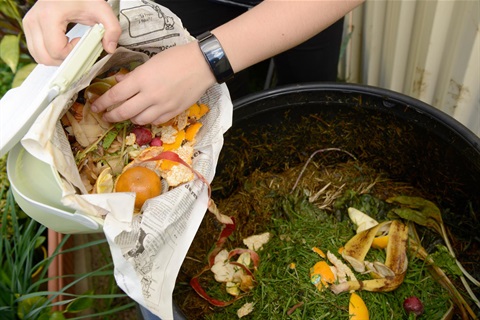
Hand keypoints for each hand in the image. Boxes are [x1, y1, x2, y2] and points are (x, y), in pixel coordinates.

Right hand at [23, 0, 121, 64]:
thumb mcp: (102, 10)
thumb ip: (112, 29)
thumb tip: (110, 48)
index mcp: (50, 16)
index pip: (56, 50)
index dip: (72, 53)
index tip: (81, 41)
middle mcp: (35, 21)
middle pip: (46, 57)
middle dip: (65, 60)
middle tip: (78, 48)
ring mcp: (29, 24)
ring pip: (39, 57)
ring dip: (57, 58)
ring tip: (71, 47)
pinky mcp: (29, 27)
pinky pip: (37, 50)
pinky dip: (50, 54)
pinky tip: (63, 45)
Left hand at [91, 41, 216, 124]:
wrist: (202, 65)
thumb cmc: (176, 58)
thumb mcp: (150, 62)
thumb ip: (133, 76)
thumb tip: (119, 83)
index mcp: (142, 79)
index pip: (115, 96)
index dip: (102, 103)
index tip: (95, 106)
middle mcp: (150, 95)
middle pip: (124, 112)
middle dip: (111, 116)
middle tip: (106, 116)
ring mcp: (162, 106)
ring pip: (139, 120)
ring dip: (130, 118)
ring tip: (127, 114)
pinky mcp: (173, 112)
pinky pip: (155, 121)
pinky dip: (146, 119)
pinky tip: (145, 115)